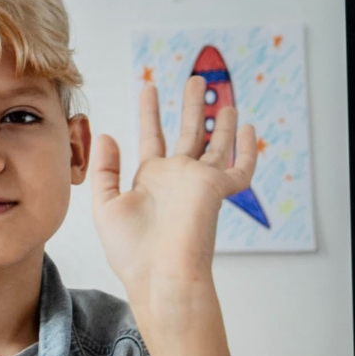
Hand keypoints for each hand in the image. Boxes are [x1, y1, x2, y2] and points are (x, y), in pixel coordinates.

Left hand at [90, 78, 262, 323]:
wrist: (159, 275)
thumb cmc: (132, 252)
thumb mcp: (106, 205)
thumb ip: (106, 169)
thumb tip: (108, 135)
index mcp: (151, 180)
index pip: (153, 136)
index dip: (150, 111)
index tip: (149, 87)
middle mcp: (177, 178)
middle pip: (187, 133)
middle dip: (190, 106)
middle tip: (195, 79)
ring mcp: (198, 182)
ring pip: (215, 144)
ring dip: (220, 121)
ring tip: (222, 96)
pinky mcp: (216, 190)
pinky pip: (239, 169)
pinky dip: (246, 151)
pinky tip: (249, 129)